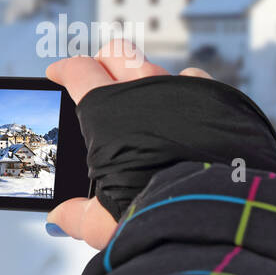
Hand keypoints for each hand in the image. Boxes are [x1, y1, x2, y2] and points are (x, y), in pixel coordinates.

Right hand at [44, 40, 211, 249]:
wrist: (217, 205)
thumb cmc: (155, 211)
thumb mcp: (105, 222)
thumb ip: (78, 216)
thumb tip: (60, 218)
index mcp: (108, 111)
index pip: (79, 72)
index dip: (64, 70)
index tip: (57, 73)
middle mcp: (143, 90)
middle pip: (117, 52)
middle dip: (103, 58)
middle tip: (99, 74)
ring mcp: (180, 90)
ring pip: (155, 66)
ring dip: (144, 78)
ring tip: (142, 101)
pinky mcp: (213, 99)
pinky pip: (195, 79)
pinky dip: (186, 88)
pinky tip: (185, 106)